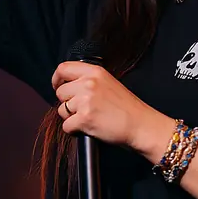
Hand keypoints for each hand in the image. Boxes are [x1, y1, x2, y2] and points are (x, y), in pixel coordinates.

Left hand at [52, 62, 172, 155]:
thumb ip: (89, 80)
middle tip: (82, 109)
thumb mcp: (109, 82)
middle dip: (67, 102)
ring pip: (62, 110)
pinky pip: (66, 126)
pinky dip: (75, 130)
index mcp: (95, 72)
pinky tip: (89, 127)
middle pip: (60, 92)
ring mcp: (86, 100)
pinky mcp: (84, 118)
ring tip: (89, 118)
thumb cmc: (127, 107)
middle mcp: (88, 83)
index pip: (63, 68)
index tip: (57, 86)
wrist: (140, 125)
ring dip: (71, 117)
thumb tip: (68, 85)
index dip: (57, 79)